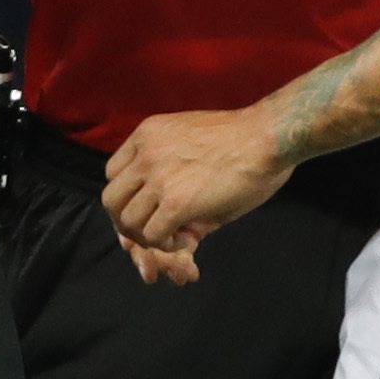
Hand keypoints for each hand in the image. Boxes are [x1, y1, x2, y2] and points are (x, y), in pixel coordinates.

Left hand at [105, 107, 290, 271]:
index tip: (147, 209)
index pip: (114, 173)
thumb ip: (171, 168)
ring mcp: (158, 178)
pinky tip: (185, 240)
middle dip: (128, 221)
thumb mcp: (192, 140)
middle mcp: (145, 153)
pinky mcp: (176, 203)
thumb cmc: (244, 137)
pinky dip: (165, 245)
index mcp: (148, 133)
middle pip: (111, 199)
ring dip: (146, 236)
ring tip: (172, 236)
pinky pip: (152, 236)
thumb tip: (164, 198)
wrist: (268, 136)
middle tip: (152, 230)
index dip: (128, 197)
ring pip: (127, 221)